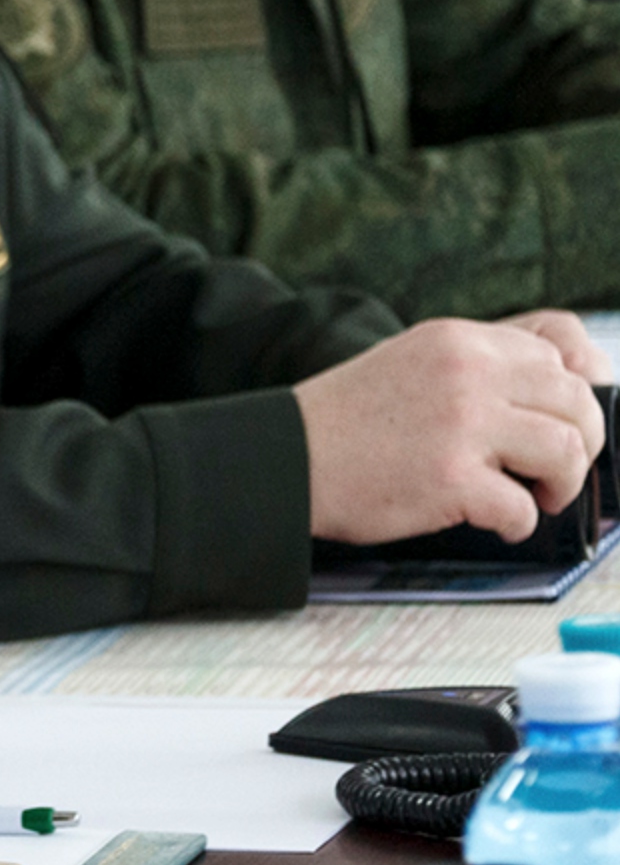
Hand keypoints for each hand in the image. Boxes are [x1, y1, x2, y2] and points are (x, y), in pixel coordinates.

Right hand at [296, 318, 606, 544]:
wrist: (284, 454)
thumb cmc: (345, 420)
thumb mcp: (413, 362)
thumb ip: (475, 367)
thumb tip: (550, 395)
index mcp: (457, 340)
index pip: (557, 357)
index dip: (569, 399)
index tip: (553, 427)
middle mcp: (467, 372)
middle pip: (576, 402)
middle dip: (580, 444)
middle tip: (552, 471)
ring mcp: (461, 424)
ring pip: (567, 450)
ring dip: (562, 483)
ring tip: (536, 496)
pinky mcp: (451, 478)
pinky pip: (524, 508)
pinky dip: (517, 524)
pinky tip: (493, 521)